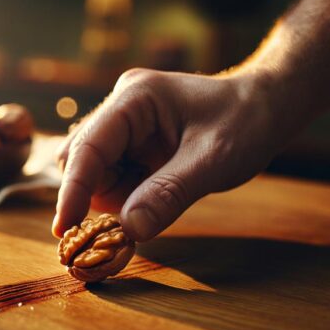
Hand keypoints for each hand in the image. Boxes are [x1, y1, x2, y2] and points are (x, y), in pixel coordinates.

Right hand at [53, 68, 284, 240]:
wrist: (266, 108)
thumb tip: (128, 230)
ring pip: (96, 174)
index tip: (63, 229)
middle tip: (125, 224)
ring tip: (162, 196)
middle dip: (96, 196)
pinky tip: (159, 193)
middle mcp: (121, 108)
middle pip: (82, 161)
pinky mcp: (133, 145)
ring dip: (116, 199)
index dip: (72, 189)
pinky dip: (128, 198)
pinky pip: (114, 179)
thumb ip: (169, 193)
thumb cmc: (246, 122)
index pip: (88, 146)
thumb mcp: (213, 160)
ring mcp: (125, 127)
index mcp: (134, 98)